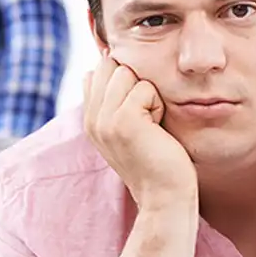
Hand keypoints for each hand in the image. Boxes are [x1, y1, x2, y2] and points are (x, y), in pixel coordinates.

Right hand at [82, 55, 196, 211]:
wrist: (165, 196)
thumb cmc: (157, 161)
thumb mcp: (128, 128)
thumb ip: (113, 100)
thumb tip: (108, 59)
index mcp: (90, 120)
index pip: (96, 72)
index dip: (122, 80)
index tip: (137, 110)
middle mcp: (91, 119)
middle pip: (109, 66)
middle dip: (134, 82)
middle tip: (146, 116)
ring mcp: (104, 120)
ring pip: (125, 72)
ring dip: (147, 92)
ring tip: (151, 122)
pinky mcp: (124, 121)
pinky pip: (144, 88)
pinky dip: (158, 104)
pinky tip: (158, 128)